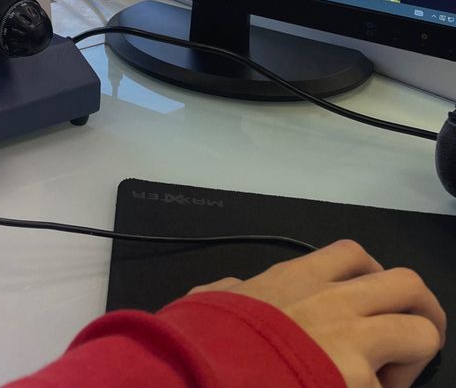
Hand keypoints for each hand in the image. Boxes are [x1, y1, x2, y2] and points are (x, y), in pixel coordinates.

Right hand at [189, 239, 445, 387]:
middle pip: (406, 283)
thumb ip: (233, 290)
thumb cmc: (208, 339)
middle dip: (419, 309)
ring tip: (387, 379)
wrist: (206, 372)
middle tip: (406, 339)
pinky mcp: (361, 382)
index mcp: (296, 278)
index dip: (372, 276)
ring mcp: (353, 342)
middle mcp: (334, 301)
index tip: (365, 303)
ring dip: (413, 357)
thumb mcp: (213, 300)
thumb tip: (233, 287)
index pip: (353, 255)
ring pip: (423, 331)